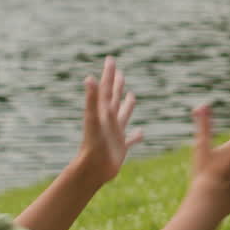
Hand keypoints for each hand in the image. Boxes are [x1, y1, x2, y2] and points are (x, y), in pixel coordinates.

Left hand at [75, 56, 142, 186]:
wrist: (92, 169)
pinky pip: (130, 139)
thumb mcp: (93, 119)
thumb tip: (88, 78)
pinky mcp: (121, 147)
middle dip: (116, 85)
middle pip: (114, 99)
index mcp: (103, 112)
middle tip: (119, 72)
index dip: (109, 74)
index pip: (107, 89)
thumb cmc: (93, 145)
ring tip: (131, 95)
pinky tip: (141, 134)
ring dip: (127, 105)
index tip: (110, 59)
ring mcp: (115, 133)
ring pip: (123, 115)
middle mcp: (109, 121)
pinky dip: (136, 136)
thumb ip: (92, 100)